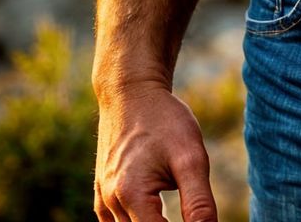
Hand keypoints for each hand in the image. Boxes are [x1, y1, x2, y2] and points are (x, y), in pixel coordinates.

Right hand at [94, 80, 217, 221]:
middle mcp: (112, 202)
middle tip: (190, 214)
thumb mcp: (190, 156)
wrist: (131, 91)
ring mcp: (104, 198)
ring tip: (170, 213)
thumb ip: (199, 201)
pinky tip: (151, 215)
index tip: (197, 221)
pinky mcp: (102, 192)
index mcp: (133, 195)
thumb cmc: (163, 119)